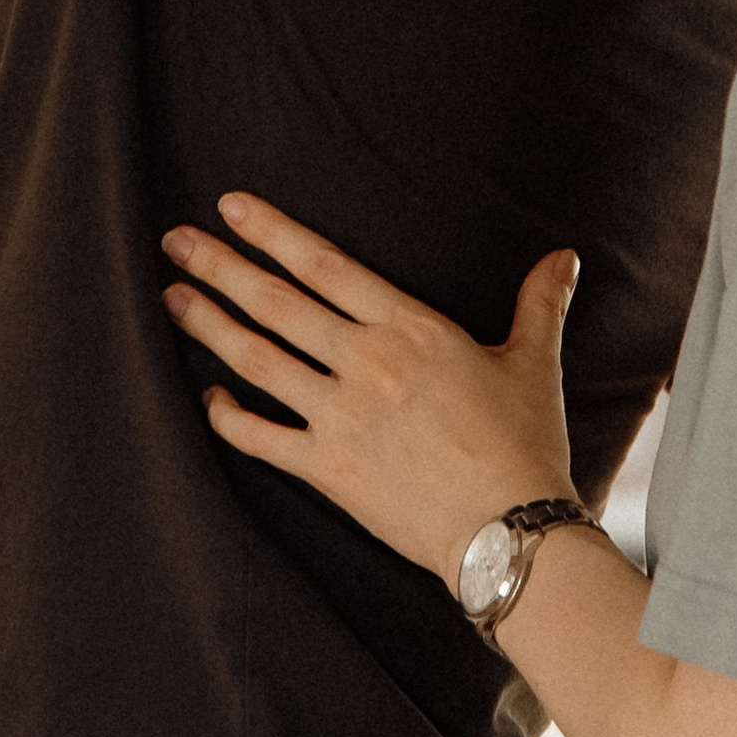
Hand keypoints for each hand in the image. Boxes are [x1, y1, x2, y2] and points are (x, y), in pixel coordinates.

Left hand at [161, 195, 579, 589]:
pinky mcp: (327, 469)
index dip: (271, 232)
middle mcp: (364, 362)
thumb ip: (538, 304)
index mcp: (408, 328)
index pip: (323, 265)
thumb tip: (564, 256)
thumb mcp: (533, 363)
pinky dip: (226, 416)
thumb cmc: (524, 444)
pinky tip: (206, 397)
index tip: (229, 206)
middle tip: (175, 240)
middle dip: (220, 266)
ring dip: (208, 325)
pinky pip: (261, 437)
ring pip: (257, 360)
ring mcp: (339, 416)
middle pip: (275, 302)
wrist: (511, 530)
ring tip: (172, 297)